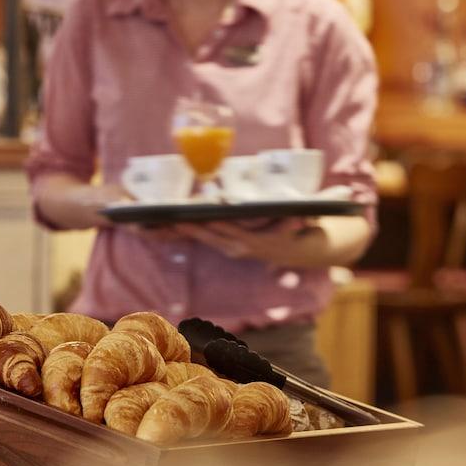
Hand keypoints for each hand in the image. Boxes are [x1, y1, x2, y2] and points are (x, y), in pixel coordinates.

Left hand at [173, 218, 314, 262]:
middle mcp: (238, 247)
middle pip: (209, 236)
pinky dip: (189, 231)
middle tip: (171, 217)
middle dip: (190, 227)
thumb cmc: (298, 229)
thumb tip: (303, 217)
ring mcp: (230, 247)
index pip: (229, 231)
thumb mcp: (301, 222)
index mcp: (253, 241)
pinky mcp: (225, 245)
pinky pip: (205, 238)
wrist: (298, 249)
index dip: (215, 223)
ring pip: (203, 238)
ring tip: (162, 220)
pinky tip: (171, 223)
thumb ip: (300, 221)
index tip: (201, 215)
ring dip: (184, 230)